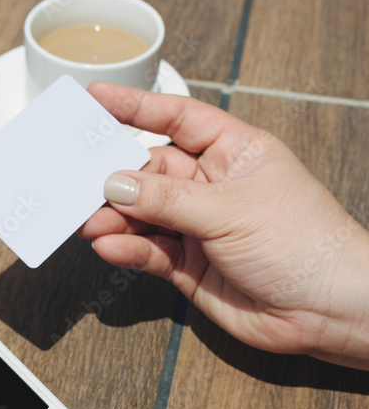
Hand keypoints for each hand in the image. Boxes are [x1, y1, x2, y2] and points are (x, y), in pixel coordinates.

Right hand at [79, 82, 368, 369]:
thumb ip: (168, 198)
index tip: (96, 99)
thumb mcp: (231, 209)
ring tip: (88, 223)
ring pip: (142, 215)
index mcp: (234, 152)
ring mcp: (198, 226)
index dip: (136, 107)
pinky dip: (126, 250)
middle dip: (114, 178)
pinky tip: (110, 248)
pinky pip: (147, 251)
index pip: (177, 119)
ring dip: (113, 219)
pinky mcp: (188, 265)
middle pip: (149, 171)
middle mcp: (212, 186)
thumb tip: (116, 184)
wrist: (329, 309)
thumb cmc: (305, 243)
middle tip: (79, 182)